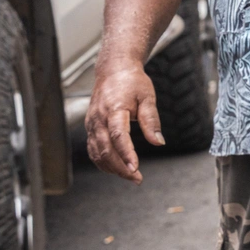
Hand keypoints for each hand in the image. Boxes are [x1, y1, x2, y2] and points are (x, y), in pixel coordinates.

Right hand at [85, 65, 161, 182]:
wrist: (113, 71)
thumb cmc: (132, 82)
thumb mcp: (147, 97)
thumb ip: (151, 120)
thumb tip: (159, 142)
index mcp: (114, 108)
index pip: (118, 135)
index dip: (126, 153)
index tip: (135, 168)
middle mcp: (99, 118)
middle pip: (105, 149)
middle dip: (120, 167)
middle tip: (137, 178)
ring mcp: (91, 124)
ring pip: (97, 152)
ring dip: (112, 168)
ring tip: (130, 176)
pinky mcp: (90, 127)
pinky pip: (93, 149)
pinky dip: (102, 162)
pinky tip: (116, 168)